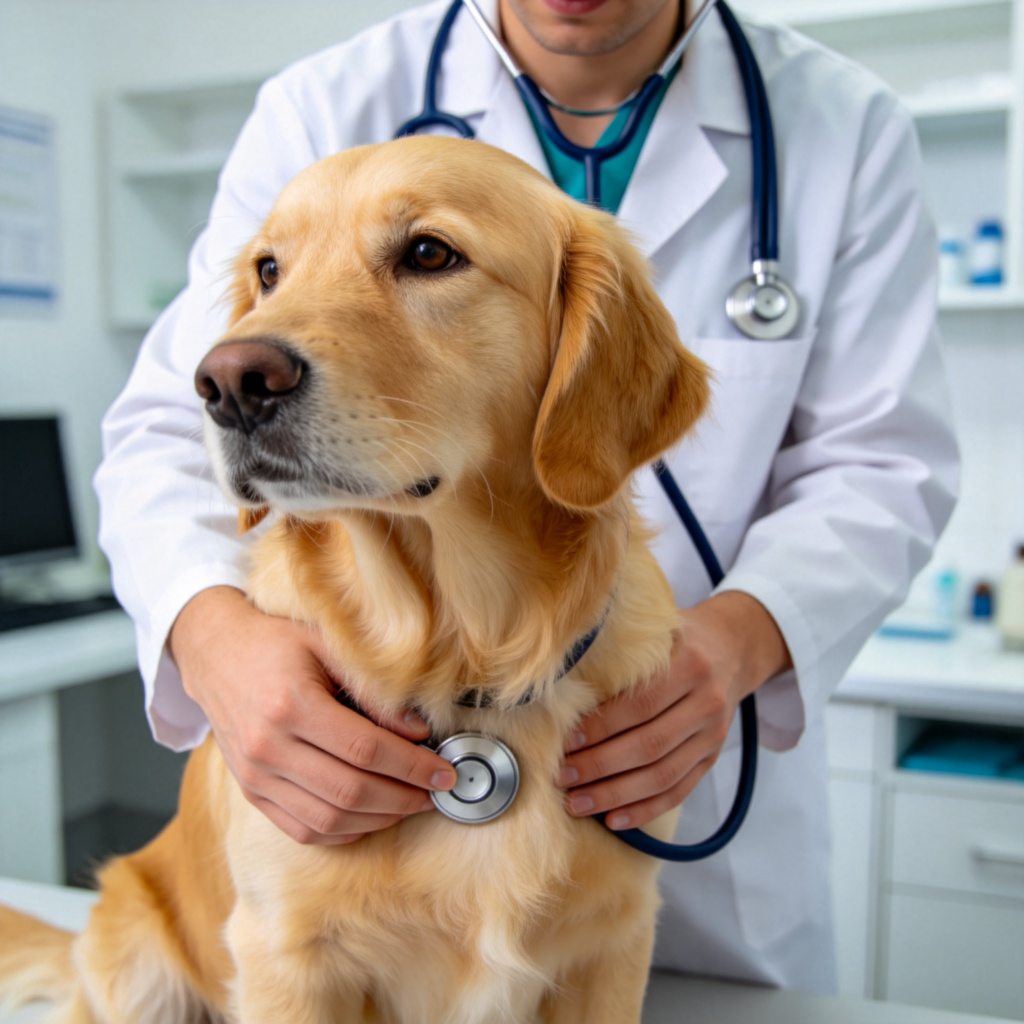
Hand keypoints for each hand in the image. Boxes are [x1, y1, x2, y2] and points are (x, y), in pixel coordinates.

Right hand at [168, 587, 455, 844]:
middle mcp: (269, 746)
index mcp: (290, 705)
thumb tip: (418, 731)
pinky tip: (373, 815)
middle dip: (404, 797)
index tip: (443, 771)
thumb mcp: (327, 646)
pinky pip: (303, 829)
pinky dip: (345, 830)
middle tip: (435, 791)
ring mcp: (256, 775)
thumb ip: (373, 690)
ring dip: (379, 818)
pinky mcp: (252, 792)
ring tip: (410, 803)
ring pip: (329, 818)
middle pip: (350, 790)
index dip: (411, 766)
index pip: (365, 749)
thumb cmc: (277, 644)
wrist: (216, 653)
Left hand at [557, 591, 789, 830]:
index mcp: (690, 665)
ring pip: (662, 775)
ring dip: (616, 795)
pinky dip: (645, 809)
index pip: (640, 705)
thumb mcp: (659, 629)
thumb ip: (624, 647)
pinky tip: (614, 819)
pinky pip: (679, 791)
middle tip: (562, 776)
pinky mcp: (711, 758)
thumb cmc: (680, 638)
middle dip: (600, 766)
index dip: (602, 726)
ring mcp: (712, 736)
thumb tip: (565, 670)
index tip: (568, 740)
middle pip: (649, 745)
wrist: (733, 649)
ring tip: (577, 803)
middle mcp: (706, 703)